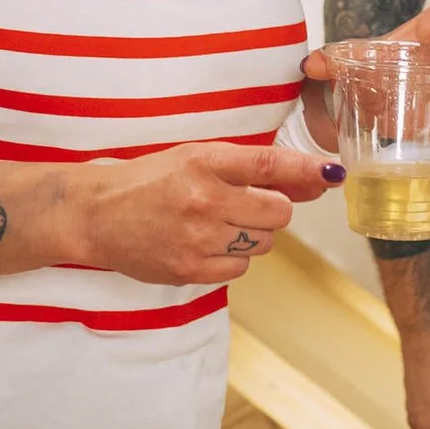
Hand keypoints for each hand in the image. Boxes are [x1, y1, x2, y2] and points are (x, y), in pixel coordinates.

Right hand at [71, 144, 343, 286]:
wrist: (96, 214)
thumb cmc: (150, 180)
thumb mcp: (197, 158)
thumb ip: (253, 168)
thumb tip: (316, 180)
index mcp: (204, 161)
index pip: (269, 163)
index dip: (307, 169)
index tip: (333, 173)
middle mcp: (203, 199)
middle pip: (279, 212)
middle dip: (272, 209)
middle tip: (246, 205)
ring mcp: (197, 238)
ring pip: (263, 243)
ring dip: (252, 235)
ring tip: (218, 224)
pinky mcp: (190, 270)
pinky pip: (241, 269)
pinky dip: (232, 258)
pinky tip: (206, 244)